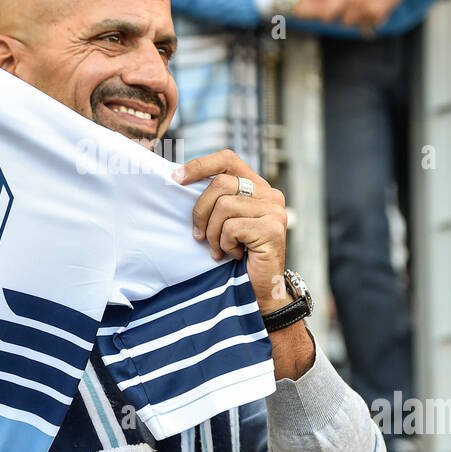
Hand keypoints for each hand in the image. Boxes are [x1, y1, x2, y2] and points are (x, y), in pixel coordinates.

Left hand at [173, 149, 313, 378]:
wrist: (259, 291)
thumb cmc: (238, 256)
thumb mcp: (223, 222)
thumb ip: (214, 200)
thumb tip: (177, 178)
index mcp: (257, 187)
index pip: (228, 160)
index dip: (201, 165)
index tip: (176, 178)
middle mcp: (270, 194)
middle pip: (220, 184)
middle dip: (200, 211)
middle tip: (199, 236)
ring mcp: (274, 210)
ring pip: (224, 206)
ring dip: (213, 233)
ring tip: (221, 249)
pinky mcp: (273, 228)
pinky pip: (232, 227)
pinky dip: (225, 244)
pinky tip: (234, 255)